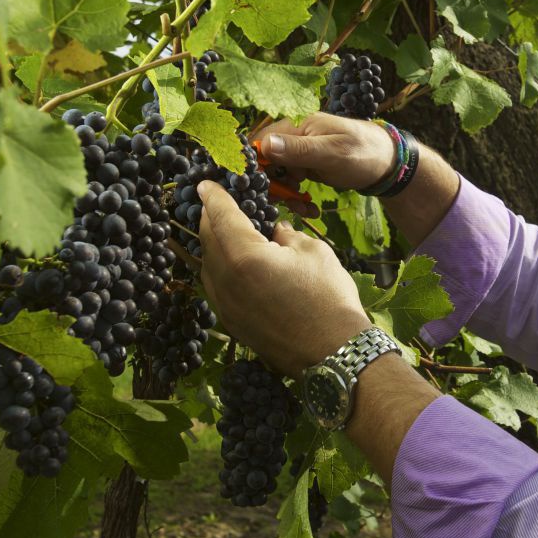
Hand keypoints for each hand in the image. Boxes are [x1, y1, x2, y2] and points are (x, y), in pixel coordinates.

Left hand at [197, 180, 371, 378]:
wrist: (332, 353)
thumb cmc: (328, 298)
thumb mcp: (313, 252)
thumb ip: (286, 236)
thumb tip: (275, 232)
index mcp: (245, 256)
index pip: (220, 216)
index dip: (213, 196)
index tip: (204, 184)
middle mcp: (225, 280)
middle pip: (207, 239)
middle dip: (209, 218)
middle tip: (216, 204)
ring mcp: (224, 304)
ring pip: (207, 264)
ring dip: (213, 244)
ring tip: (227, 232)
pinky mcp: (230, 322)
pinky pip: (215, 285)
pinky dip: (220, 267)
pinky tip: (235, 264)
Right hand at [255, 113, 395, 215]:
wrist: (387, 163)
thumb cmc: (363, 152)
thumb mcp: (331, 152)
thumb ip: (299, 150)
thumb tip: (265, 145)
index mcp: (296, 126)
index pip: (260, 143)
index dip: (255, 167)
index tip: (261, 189)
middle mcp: (293, 138)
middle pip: (265, 163)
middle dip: (273, 187)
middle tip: (289, 204)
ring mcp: (299, 153)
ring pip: (277, 177)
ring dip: (286, 196)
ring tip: (305, 210)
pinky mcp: (306, 167)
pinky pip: (291, 183)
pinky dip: (297, 198)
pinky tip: (310, 209)